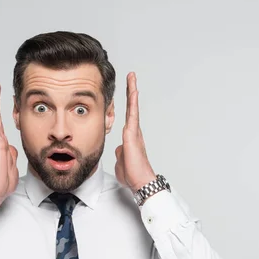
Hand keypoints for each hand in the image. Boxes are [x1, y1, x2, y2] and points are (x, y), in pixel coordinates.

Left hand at [114, 72, 155, 192]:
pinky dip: (133, 103)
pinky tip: (134, 92)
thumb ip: (119, 153)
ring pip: (133, 108)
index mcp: (130, 138)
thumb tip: (119, 148)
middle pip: (132, 107)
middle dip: (131, 91)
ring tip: (132, 77)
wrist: (140, 182)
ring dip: (132, 92)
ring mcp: (134, 132)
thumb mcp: (121, 162)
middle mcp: (134, 132)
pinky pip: (133, 116)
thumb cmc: (132, 174)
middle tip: (131, 76)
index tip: (128, 91)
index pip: (128, 116)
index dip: (128, 103)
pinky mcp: (132, 135)